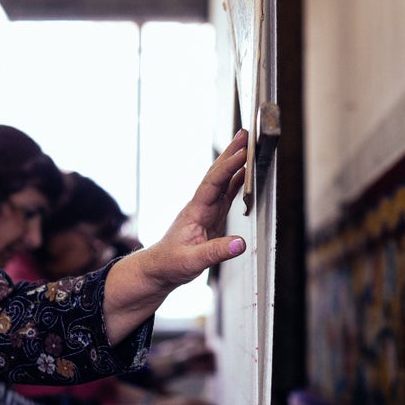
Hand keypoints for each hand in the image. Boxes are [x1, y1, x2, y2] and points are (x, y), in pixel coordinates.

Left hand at [142, 129, 248, 287]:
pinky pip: (226, 195)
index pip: (212, 184)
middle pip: (217, 174)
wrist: (158, 270)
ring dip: (234, 163)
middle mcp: (201, 207)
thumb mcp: (192, 262)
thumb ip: (217, 252)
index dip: (228, 168)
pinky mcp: (211, 218)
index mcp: (194, 212)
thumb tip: (241, 243)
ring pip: (223, 182)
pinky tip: (245, 174)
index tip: (242, 153)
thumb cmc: (169, 264)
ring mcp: (206, 211)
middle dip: (230, 154)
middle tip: (245, 134)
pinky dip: (237, 182)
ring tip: (247, 145)